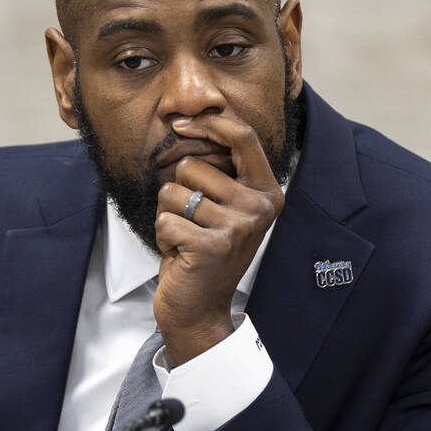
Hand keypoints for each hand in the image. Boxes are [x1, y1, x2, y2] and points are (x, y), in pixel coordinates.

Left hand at [153, 115, 283, 364]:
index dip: (208, 123)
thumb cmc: (205, 252)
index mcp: (267, 192)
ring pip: (173, 192)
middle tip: (193, 223)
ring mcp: (237, 227)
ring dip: (169, 216)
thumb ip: (220, 170)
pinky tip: (181, 254)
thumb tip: (191, 121)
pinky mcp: (211, 246)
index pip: (243, 137)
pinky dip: (163, 237)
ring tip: (187, 238)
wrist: (200, 308)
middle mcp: (259, 207)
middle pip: (193, 165)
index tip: (180, 124)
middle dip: (178, 192)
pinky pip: (165, 220)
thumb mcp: (224, 207)